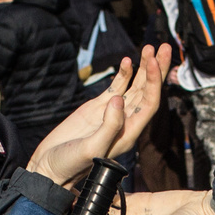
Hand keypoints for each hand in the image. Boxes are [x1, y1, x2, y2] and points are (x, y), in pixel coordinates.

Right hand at [29, 45, 173, 185]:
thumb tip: (119, 99)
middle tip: (164, 47)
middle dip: (157, 69)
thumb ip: (108, 126)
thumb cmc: (71, 165)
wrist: (51, 167)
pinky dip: (124, 74)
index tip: (152, 61)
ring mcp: (112, 113)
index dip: (154, 82)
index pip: (149, 103)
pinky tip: (127, 61)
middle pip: (148, 91)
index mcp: (128, 133)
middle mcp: (125, 122)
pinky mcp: (98, 108)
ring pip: (135, 87)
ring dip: (143, 68)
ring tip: (150, 47)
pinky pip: (117, 88)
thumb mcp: (91, 149)